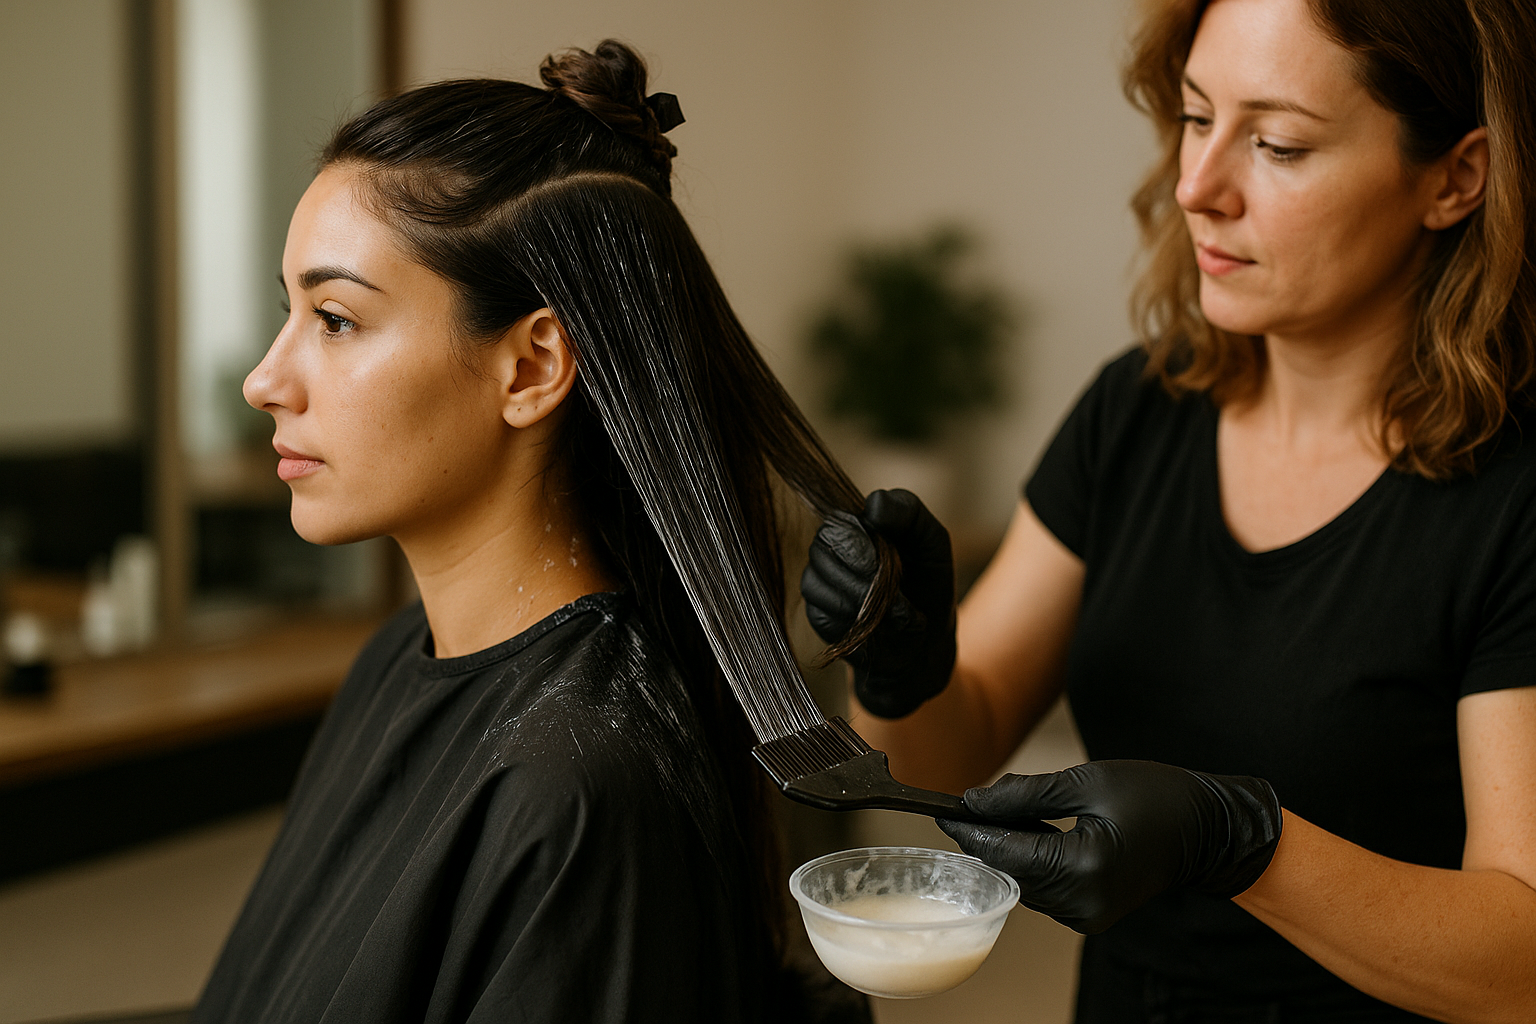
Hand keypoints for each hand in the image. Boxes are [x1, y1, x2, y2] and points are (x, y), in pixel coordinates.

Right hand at [800, 489, 956, 718]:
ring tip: (898, 611)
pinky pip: (822, 614)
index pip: (837, 520)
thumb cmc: (929, 584)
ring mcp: (819, 582)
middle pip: (822, 547)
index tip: (893, 557)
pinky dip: (856, 622)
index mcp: (855, 524)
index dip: (862, 542)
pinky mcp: (817, 615)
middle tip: (897, 587)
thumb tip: (873, 503)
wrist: (926, 642)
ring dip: (864, 600)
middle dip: (864, 571)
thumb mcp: (932, 541)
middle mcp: (829, 549)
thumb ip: (908, 511)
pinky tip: (879, 627)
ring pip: (816, 582)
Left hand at [938, 760, 1281, 933]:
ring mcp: (1089, 916)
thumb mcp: (1087, 780)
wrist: (1208, 830)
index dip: (969, 830)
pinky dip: (1031, 863)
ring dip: (1008, 850)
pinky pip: (1044, 890)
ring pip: (1024, 883)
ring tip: (1001, 812)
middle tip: (965, 804)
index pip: (1007, 852)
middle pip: (1010, 871)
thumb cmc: (1156, 796)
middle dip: (986, 838)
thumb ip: (1025, 793)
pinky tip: (1029, 833)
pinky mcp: (1091, 916)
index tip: (941, 809)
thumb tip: (974, 800)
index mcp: (1086, 866)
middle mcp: (1085, 902)